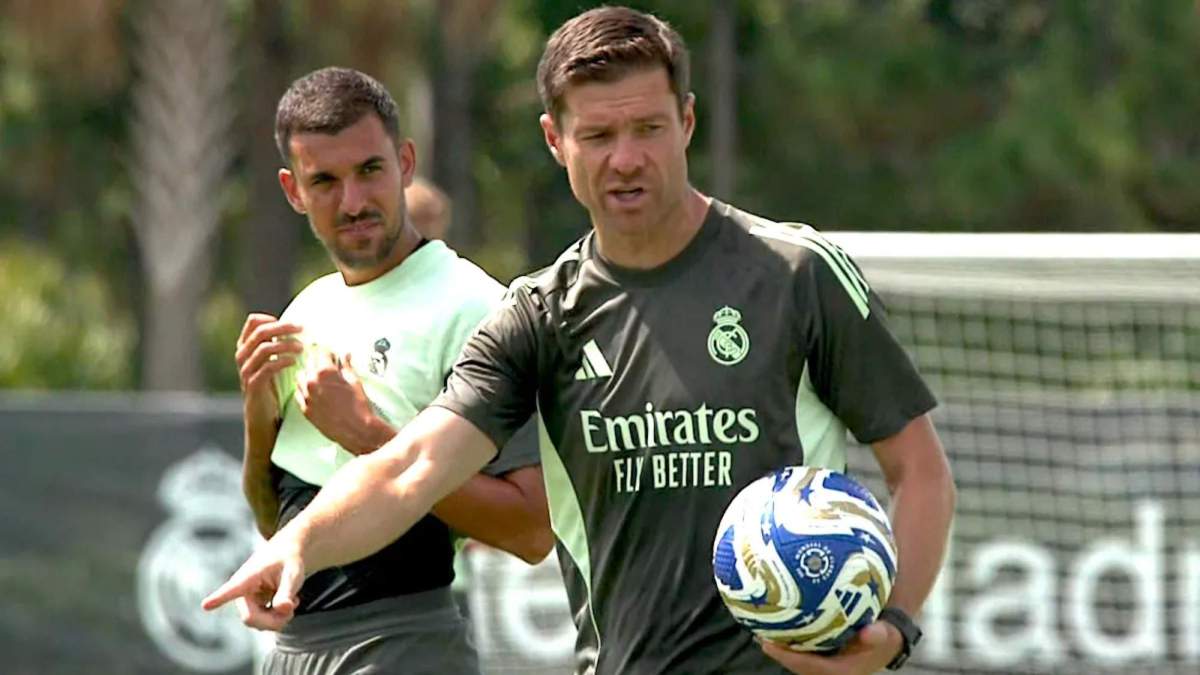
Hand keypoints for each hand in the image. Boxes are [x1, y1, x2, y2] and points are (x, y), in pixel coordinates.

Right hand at [201, 534, 305, 630]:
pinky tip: (286, 604)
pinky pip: (264, 624)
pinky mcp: (253, 609)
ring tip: (290, 602)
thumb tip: (283, 610)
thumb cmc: (288, 560)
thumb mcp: (293, 573)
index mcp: (247, 577)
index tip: (206, 605)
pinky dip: (278, 618)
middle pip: (251, 619)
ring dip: (278, 619)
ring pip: (258, 624)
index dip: (219, 598)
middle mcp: (241, 592)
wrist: (286, 555)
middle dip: (274, 621)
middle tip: (291, 610)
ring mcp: (246, 603)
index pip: (231, 590)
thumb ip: (287, 592)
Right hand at [235, 314, 302, 426]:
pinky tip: (294, 362)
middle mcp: (242, 356)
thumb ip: (275, 344)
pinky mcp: (253, 384)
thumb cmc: (271, 385)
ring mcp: (246, 370)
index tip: (291, 324)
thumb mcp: (270, 361)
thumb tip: (295, 326)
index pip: (253, 322)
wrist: (262, 415)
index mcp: (245, 347)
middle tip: (302, 329)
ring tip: (301, 347)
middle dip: (283, 328)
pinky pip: (267, 368)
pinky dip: (283, 362)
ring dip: (286, 345)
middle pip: (260, 332)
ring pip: (264, 348)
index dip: (272, 319)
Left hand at [296, 351, 393, 454]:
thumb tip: (345, 355)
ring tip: (320, 379)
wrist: (356, 429)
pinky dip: (305, 390)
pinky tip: (314, 392)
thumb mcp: (355, 381)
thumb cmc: (358, 406)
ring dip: (309, 375)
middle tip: (327, 365)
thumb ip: (346, 366)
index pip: (321, 352)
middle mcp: (312, 382)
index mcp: (325, 372)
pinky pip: (299, 394)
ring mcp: (307, 396)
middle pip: (309, 363)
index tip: (331, 354)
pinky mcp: (305, 409)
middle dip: (318, 362)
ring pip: (300, 378)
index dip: (328, 352)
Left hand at [760, 621, 901, 674]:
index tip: (770, 644)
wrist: (885, 639)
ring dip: (780, 647)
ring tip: (761, 629)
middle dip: (778, 652)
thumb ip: (877, 635)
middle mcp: (829, 671)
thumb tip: (871, 632)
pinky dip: (787, 641)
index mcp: (842, 670)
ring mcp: (823, 665)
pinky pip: (799, 651)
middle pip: (797, 665)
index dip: (789, 657)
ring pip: (796, 659)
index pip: (810, 666)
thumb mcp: (885, 634)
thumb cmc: (883, 636)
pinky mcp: (820, 656)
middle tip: (759, 634)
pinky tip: (773, 626)